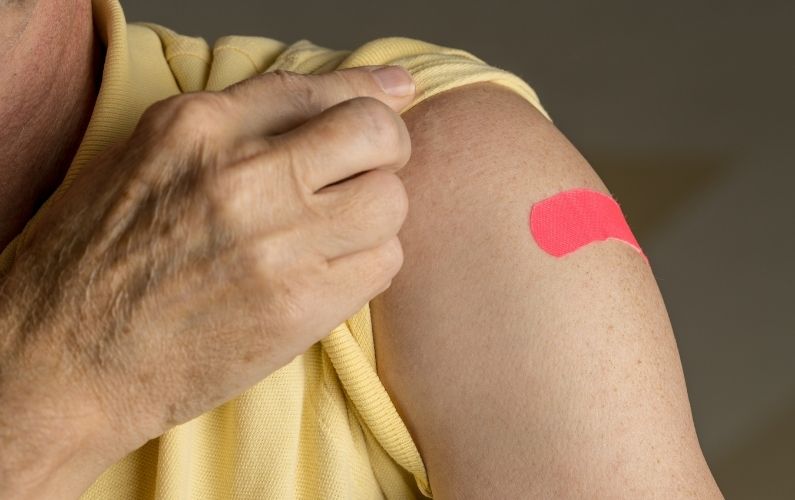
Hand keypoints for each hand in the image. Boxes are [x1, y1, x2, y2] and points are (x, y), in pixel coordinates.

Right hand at [0, 65, 414, 497]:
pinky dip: (369, 265)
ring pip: (390, 202)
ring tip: (339, 232)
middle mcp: (240, 177)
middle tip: (368, 171)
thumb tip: (327, 97)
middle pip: (374, 134)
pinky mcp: (296, 308)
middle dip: (386, 148)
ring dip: (377, 215)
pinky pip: (382, 265)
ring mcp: (273, 244)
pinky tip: (331, 273)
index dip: (368, 90)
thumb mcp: (146, 161)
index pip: (316, 86)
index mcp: (195, 128)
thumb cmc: (93, 261)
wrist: (62, 362)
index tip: (396, 93)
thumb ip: (234, 127)